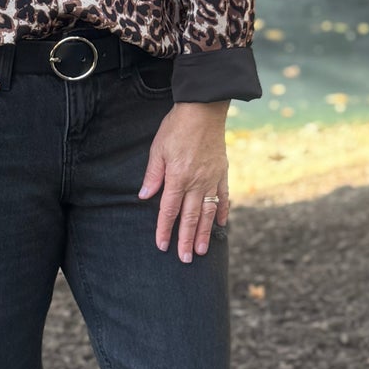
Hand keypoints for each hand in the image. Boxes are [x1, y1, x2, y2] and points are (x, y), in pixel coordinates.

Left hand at [137, 100, 230, 262]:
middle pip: (190, 217)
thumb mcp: (157, 149)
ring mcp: (212, 179)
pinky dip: (222, 212)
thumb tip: (144, 196)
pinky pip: (224, 197)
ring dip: (205, 233)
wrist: (203, 110)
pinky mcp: (222, 172)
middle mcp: (196, 182)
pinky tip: (221, 225)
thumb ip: (153, 175)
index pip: (169, 210)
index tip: (162, 246)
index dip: (165, 229)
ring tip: (202, 250)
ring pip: (208, 212)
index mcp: (177, 177)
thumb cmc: (176, 127)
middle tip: (185, 259)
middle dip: (187, 240)